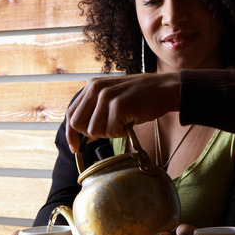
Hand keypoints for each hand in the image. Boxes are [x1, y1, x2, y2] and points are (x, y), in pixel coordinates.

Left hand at [66, 73, 180, 152]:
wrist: (163, 90)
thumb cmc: (139, 98)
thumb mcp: (112, 98)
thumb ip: (95, 111)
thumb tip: (82, 135)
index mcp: (92, 86)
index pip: (71, 113)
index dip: (71, 133)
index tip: (75, 147)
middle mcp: (95, 88)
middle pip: (78, 124)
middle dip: (92, 133)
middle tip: (110, 129)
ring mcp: (106, 96)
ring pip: (94, 130)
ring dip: (110, 133)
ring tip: (123, 122)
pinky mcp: (118, 105)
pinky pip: (111, 131)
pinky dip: (121, 132)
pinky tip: (130, 122)